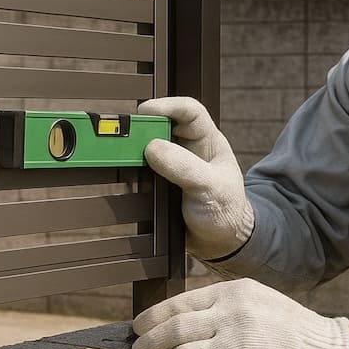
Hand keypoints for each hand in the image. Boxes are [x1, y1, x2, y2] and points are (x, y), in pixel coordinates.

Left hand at [131, 278, 348, 348]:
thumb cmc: (286, 328)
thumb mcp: (255, 299)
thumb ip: (221, 304)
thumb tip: (179, 318)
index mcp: (232, 293)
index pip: (178, 303)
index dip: (151, 319)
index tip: (139, 329)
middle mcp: (232, 315)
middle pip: (173, 330)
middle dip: (148, 345)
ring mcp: (237, 344)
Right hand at [139, 96, 253, 259]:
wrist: (220, 243)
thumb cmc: (226, 212)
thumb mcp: (210, 187)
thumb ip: (185, 167)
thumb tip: (153, 147)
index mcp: (208, 141)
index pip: (190, 111)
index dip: (168, 105)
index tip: (145, 111)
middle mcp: (189, 149)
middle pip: (162, 125)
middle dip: (144, 127)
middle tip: (126, 137)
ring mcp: (174, 165)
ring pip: (148, 146)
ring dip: (135, 148)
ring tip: (122, 153)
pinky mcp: (160, 182)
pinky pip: (142, 169)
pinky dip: (132, 168)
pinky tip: (125, 173)